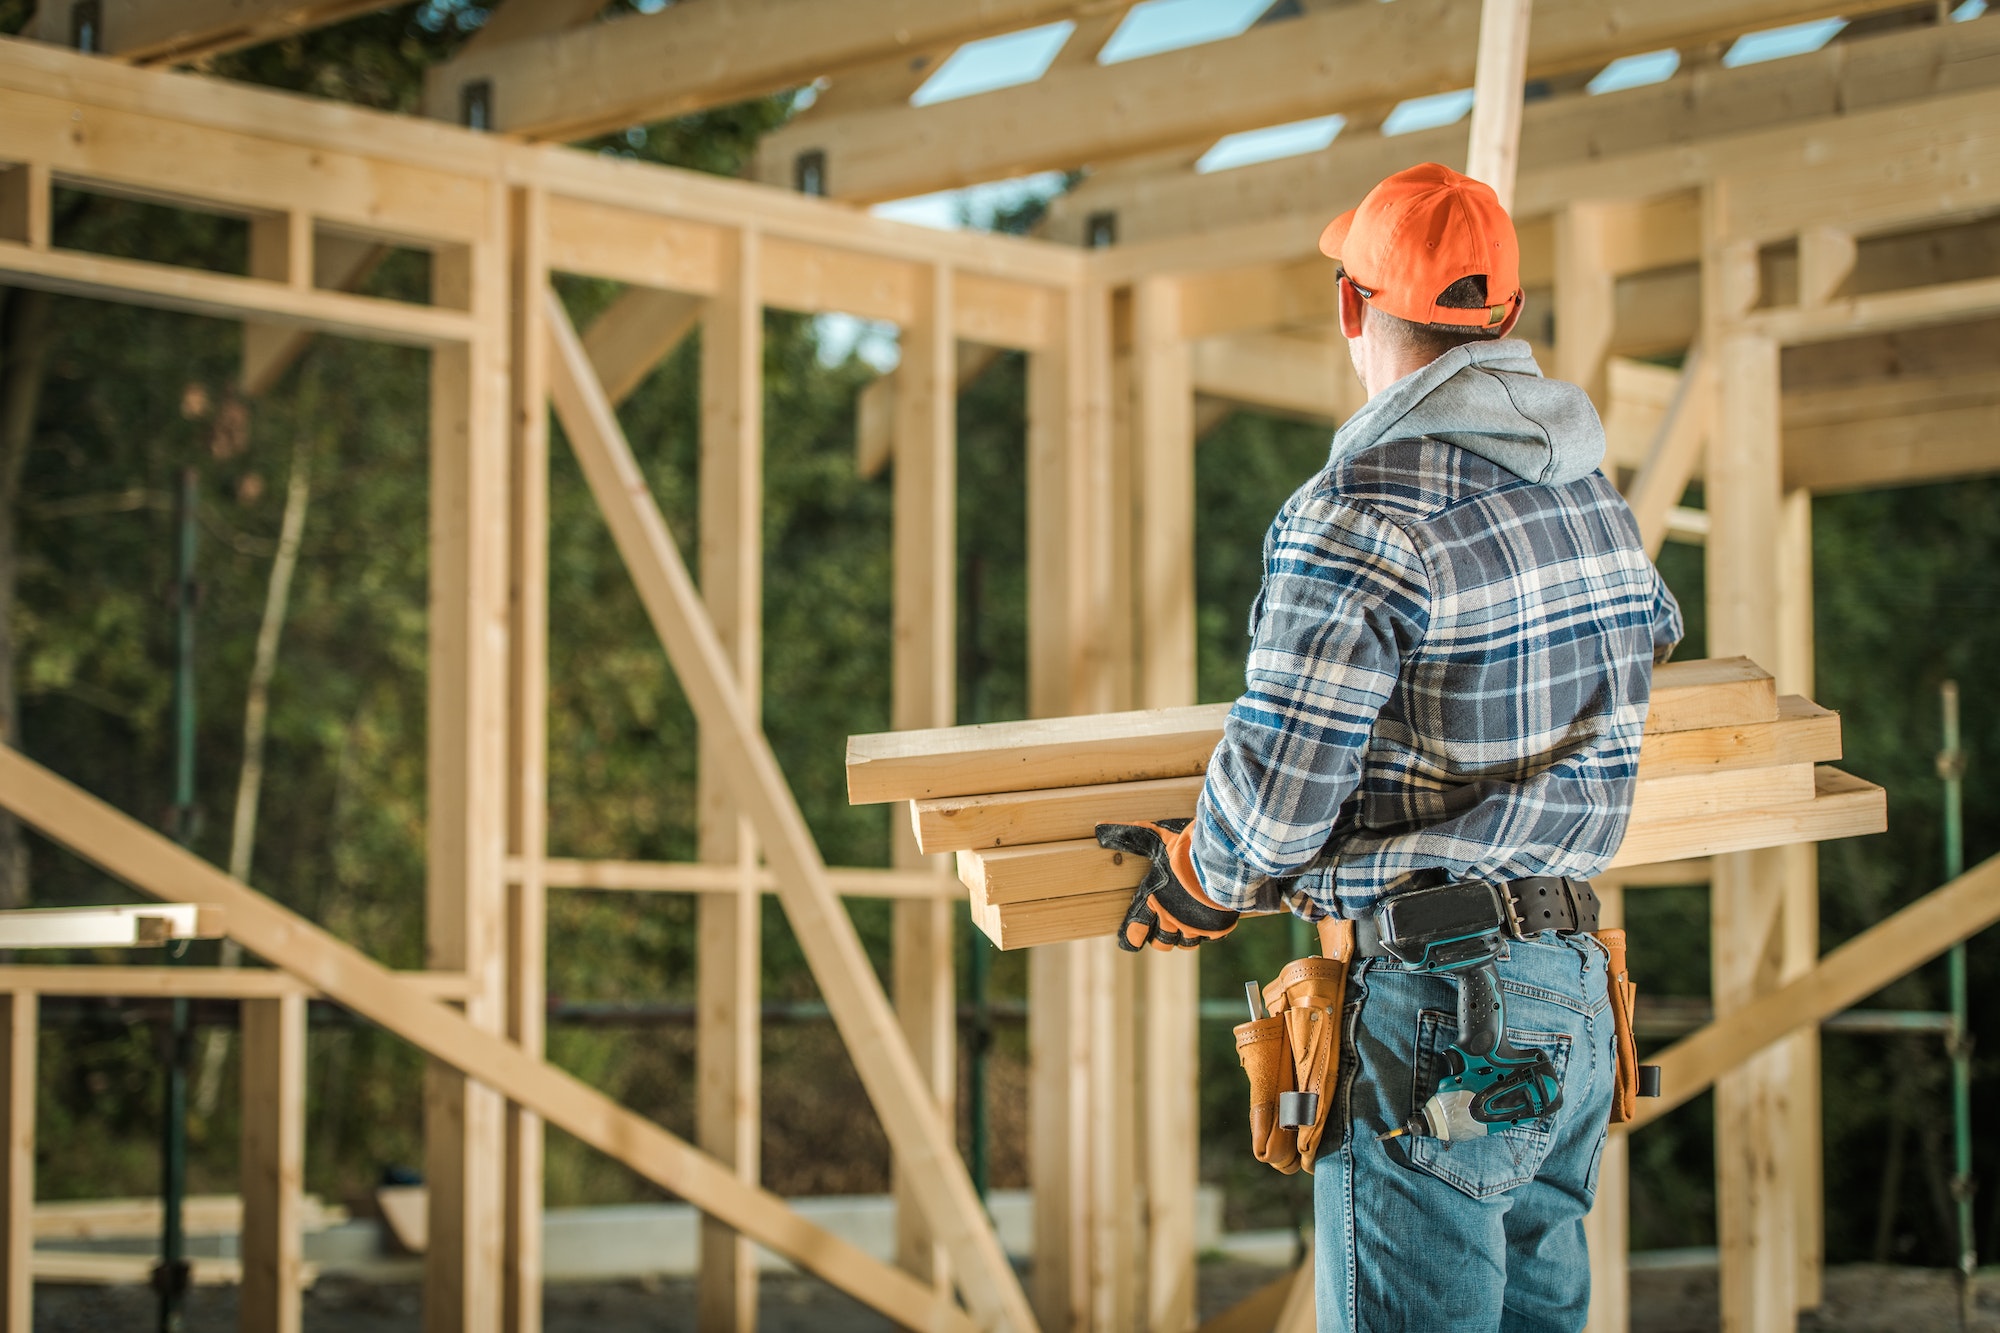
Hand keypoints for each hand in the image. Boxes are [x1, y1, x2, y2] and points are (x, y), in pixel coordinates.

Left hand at [1096, 818, 1240, 951]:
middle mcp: (1172, 920)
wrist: (1221, 859)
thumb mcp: (1154, 838)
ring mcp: (1196, 926)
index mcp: (1153, 903)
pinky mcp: (1218, 927)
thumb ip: (1129, 835)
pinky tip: (1210, 917)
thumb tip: (1099, 827)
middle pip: (1162, 944)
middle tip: (1162, 928)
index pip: (1136, 932)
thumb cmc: (1184, 850)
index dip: (1132, 937)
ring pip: (1187, 944)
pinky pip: (1212, 937)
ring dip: (1185, 936)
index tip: (1132, 938)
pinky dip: (1210, 930)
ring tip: (1187, 924)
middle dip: (1160, 938)